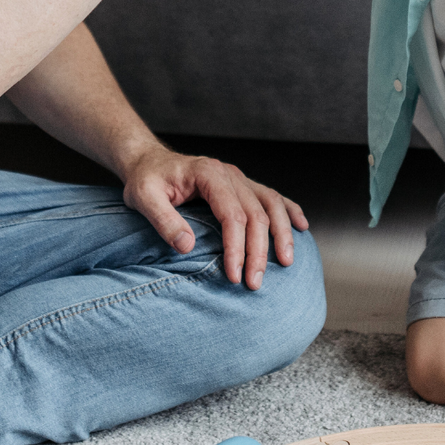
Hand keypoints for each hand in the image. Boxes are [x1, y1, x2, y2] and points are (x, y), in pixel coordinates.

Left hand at [119, 144, 309, 289]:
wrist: (147, 161)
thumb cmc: (145, 180)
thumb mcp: (143, 198)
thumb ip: (164, 220)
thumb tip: (187, 246)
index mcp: (208, 173)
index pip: (231, 214)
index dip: (236, 247)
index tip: (234, 275)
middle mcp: (228, 173)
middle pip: (256, 213)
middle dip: (259, 251)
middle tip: (255, 283)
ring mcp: (238, 178)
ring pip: (271, 203)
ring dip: (281, 234)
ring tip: (287, 263)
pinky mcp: (241, 185)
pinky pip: (271, 196)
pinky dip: (288, 210)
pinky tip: (301, 226)